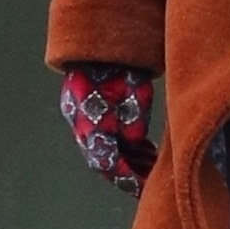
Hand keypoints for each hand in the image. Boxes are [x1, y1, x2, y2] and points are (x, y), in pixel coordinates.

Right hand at [59, 64, 157, 195]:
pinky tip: (142, 148)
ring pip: (102, 149)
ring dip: (125, 159)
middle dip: (126, 172)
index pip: (107, 162)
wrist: (101, 41)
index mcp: (91, 122)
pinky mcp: (83, 111)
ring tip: (150, 165)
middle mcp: (79, 124)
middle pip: (102, 159)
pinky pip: (101, 137)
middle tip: (150, 181)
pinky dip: (121, 146)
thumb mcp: (136, 95)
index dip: (127, 177)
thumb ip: (134, 122)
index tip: (145, 188)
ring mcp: (79, 118)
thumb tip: (134, 143)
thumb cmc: (122, 66)